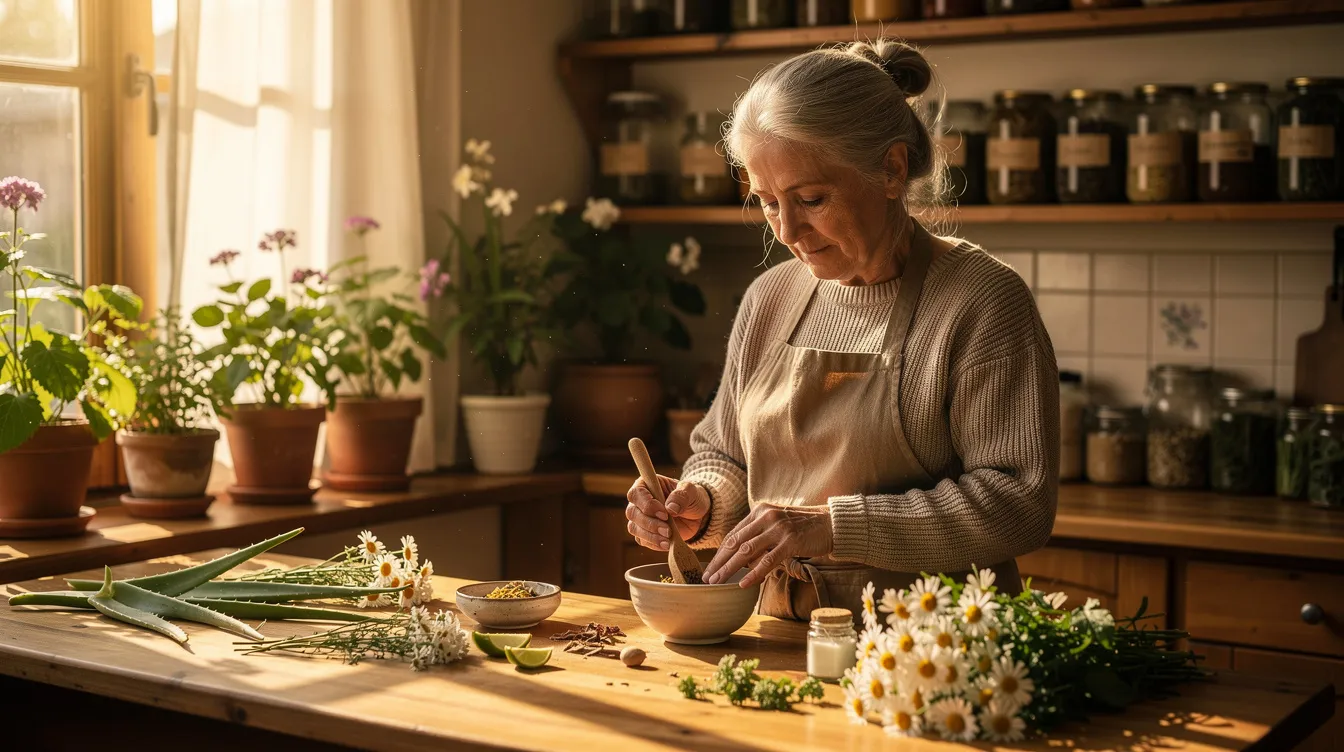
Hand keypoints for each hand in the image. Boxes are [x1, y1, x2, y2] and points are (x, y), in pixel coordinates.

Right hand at [625, 475, 710, 551]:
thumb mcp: (692, 492)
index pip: (636, 493)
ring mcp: (640, 518)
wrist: (696, 516)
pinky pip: (642, 540)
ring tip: (668, 539)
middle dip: (650, 523)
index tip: (664, 514)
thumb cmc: (691, 498)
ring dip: (651, 536)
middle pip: (632, 513)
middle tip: (668, 530)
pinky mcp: (644, 533)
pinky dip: (653, 543)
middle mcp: (639, 501)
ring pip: (634, 528)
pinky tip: (666, 544)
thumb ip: (682, 496)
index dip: (647, 504)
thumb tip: (670, 507)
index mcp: (647, 485)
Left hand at [703, 503, 833, 587]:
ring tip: (718, 581)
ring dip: (729, 568)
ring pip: (747, 551)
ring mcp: (778, 528)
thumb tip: (740, 559)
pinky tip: (743, 584)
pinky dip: (754, 573)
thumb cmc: (803, 528)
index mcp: (760, 511)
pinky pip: (768, 561)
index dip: (720, 552)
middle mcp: (766, 516)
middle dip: (719, 561)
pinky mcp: (790, 541)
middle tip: (708, 577)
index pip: (734, 534)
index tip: (711, 567)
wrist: (831, 523)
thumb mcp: (777, 526)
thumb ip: (759, 536)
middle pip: (735, 542)